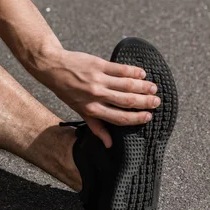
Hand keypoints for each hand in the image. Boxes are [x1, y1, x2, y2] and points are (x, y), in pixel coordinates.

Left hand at [35, 49, 158, 147]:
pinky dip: (134, 71)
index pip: (120, 118)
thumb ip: (96, 126)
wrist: (52, 67)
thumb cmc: (67, 90)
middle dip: (145, 102)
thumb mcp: (79, 110)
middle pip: (127, 101)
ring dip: (143, 87)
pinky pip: (120, 69)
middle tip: (156, 102)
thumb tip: (109, 144)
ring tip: (153, 88)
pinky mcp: (98, 65)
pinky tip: (142, 73)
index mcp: (91, 109)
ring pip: (127, 85)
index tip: (149, 116)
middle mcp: (96, 95)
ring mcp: (97, 79)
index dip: (137, 118)